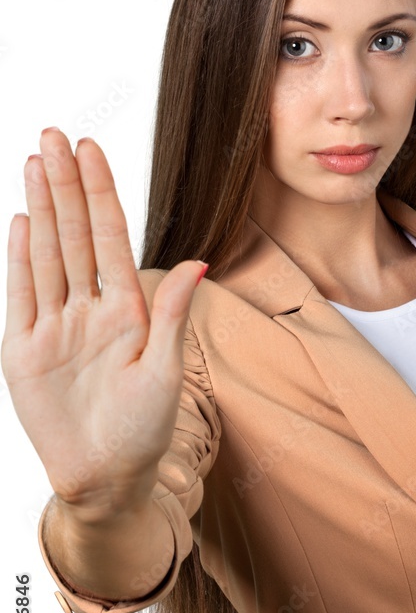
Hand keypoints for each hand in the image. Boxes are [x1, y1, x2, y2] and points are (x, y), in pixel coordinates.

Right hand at [2, 129, 207, 520]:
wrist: (105, 477)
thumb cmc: (145, 429)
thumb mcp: (165, 371)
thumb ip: (173, 314)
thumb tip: (198, 261)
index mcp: (129, 310)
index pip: (111, 239)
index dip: (100, 194)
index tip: (91, 149)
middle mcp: (90, 309)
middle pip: (74, 236)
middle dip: (65, 185)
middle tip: (52, 135)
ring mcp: (55, 326)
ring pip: (47, 255)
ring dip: (41, 208)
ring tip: (34, 161)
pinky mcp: (24, 350)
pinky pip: (22, 295)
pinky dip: (21, 259)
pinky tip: (22, 221)